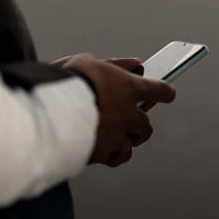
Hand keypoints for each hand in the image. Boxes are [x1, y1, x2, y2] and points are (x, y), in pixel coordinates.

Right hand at [60, 54, 174, 166]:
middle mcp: (127, 114)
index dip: (165, 93)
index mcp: (128, 88)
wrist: (51, 110)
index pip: (159, 91)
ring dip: (129, 139)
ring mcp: (117, 135)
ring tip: (119, 136)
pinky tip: (109, 150)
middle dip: (141, 123)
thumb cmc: (67, 82)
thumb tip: (133, 63)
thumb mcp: (89, 61)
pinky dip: (114, 154)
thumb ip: (115, 64)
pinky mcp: (103, 152)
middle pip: (146, 123)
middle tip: (134, 121)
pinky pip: (116, 157)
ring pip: (133, 142)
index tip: (167, 94)